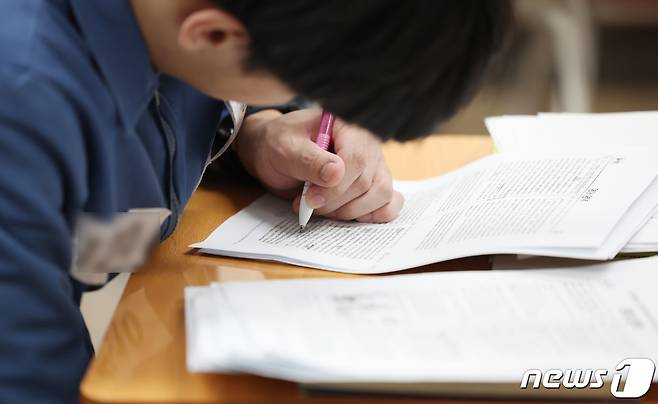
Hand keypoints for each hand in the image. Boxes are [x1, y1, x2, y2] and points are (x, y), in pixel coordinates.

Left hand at [235, 108, 403, 222]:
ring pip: (381, 195)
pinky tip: (351, 217)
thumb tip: (336, 174)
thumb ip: (309, 160)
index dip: (335, 187)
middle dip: (335, 202)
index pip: (356, 160)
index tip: (310, 200)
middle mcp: (368, 144)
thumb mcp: (285, 148)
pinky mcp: (374, 184)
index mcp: (348, 126)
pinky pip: (389, 203)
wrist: (276, 152)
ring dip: (350, 212)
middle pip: (366, 182)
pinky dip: (374, 215)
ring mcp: (375, 164)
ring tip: (323, 210)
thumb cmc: (280, 145)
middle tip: (306, 204)